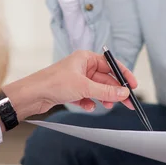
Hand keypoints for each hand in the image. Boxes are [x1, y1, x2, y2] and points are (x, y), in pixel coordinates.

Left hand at [3, 50, 135, 118]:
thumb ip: (106, 90)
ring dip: (103, 97)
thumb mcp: (84, 87)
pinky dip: (89, 102)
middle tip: (127, 102)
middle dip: (114, 91)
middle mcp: (82, 66)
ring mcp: (77, 79)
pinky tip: (88, 106)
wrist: (32, 95)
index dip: (123, 75)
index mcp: (86, 58)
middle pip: (106, 78)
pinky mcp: (71, 90)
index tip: (133, 86)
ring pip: (97, 89)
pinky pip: (87, 96)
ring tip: (107, 106)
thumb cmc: (53, 83)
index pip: (111, 64)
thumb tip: (124, 92)